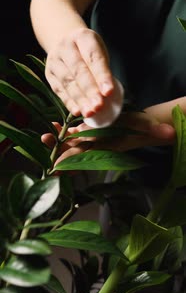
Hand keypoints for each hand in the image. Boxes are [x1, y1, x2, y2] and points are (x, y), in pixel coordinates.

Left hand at [42, 97, 185, 165]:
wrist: (146, 126)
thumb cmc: (147, 128)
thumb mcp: (151, 129)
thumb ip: (157, 132)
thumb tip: (170, 133)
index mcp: (109, 147)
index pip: (88, 157)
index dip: (71, 162)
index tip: (55, 168)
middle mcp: (100, 145)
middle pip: (75, 151)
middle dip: (58, 152)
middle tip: (44, 147)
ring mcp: (96, 138)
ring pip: (74, 141)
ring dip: (59, 139)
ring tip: (46, 135)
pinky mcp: (94, 129)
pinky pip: (77, 130)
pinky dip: (67, 128)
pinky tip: (57, 123)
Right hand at [45, 28, 113, 117]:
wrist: (66, 44)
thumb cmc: (89, 52)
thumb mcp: (99, 53)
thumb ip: (103, 72)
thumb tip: (108, 96)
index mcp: (83, 36)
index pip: (94, 58)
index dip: (102, 76)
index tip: (109, 92)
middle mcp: (66, 46)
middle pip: (79, 70)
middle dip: (90, 90)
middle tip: (98, 106)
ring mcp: (55, 60)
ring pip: (68, 82)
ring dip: (80, 99)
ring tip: (90, 112)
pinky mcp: (49, 74)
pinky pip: (59, 90)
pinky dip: (69, 102)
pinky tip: (77, 111)